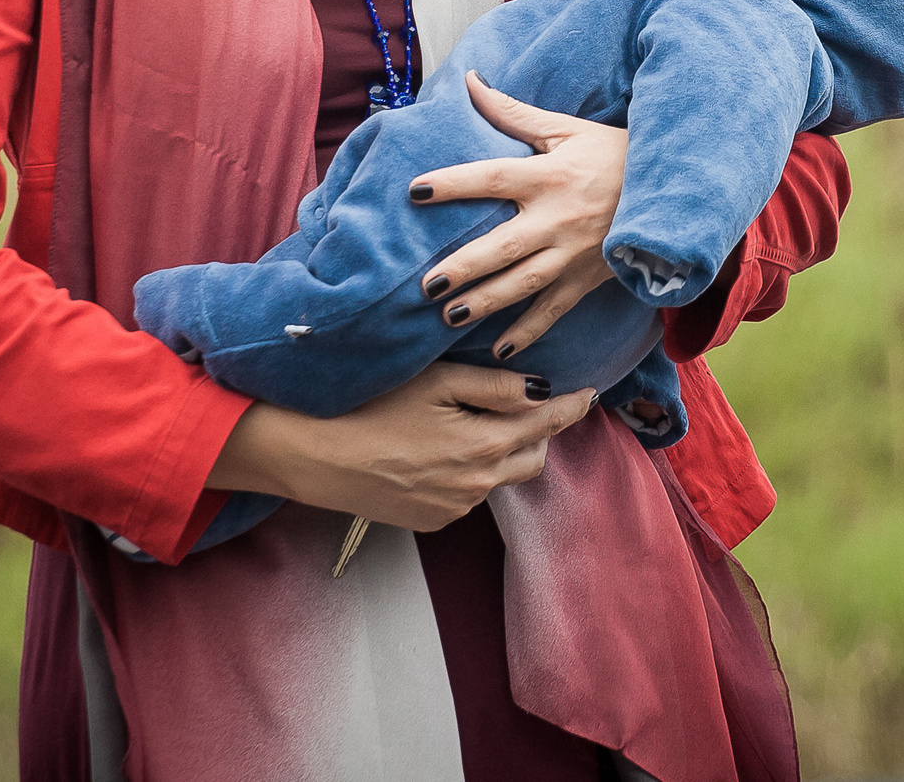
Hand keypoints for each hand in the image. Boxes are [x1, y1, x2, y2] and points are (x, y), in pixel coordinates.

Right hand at [207, 363, 595, 531]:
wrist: (313, 455)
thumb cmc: (370, 405)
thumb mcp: (435, 381)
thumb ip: (494, 387)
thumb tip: (540, 389)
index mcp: (484, 446)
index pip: (546, 425)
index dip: (571, 408)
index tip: (591, 393)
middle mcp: (477, 485)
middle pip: (531, 458)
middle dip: (540, 432)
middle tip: (534, 404)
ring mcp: (453, 509)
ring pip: (499, 478)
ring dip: (503, 452)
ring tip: (482, 423)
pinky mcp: (431, 521)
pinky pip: (468, 495)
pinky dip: (470, 472)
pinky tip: (443, 449)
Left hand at [413, 71, 628, 361]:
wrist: (673, 189)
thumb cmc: (613, 153)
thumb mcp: (565, 128)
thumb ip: (513, 112)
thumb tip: (470, 81)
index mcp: (548, 176)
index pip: (492, 178)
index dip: (454, 184)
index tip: (416, 191)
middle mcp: (558, 218)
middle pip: (503, 246)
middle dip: (465, 267)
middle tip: (427, 283)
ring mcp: (574, 253)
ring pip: (524, 283)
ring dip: (487, 301)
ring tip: (449, 315)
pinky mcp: (588, 278)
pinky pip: (554, 309)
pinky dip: (529, 332)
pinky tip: (500, 350)